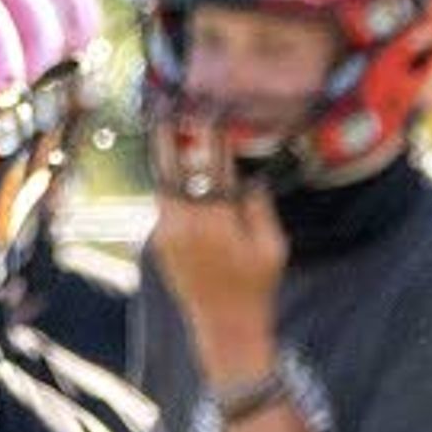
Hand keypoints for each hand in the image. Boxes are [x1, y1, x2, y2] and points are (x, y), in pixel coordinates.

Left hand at [145, 112, 286, 349]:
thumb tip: (249, 175)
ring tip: (169, 129)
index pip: (211, 163)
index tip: (211, 106)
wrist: (223, 325)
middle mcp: (181, 223)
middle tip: (163, 106)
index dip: (210, 131)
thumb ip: (258, 206)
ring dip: (167, 160)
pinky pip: (164, 206)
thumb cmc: (256, 285)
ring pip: (162, 187)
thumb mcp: (272, 243)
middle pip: (171, 169)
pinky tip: (180, 172)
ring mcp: (165, 234)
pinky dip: (171, 186)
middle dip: (168, 137)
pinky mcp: (159, 244)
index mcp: (213, 218)